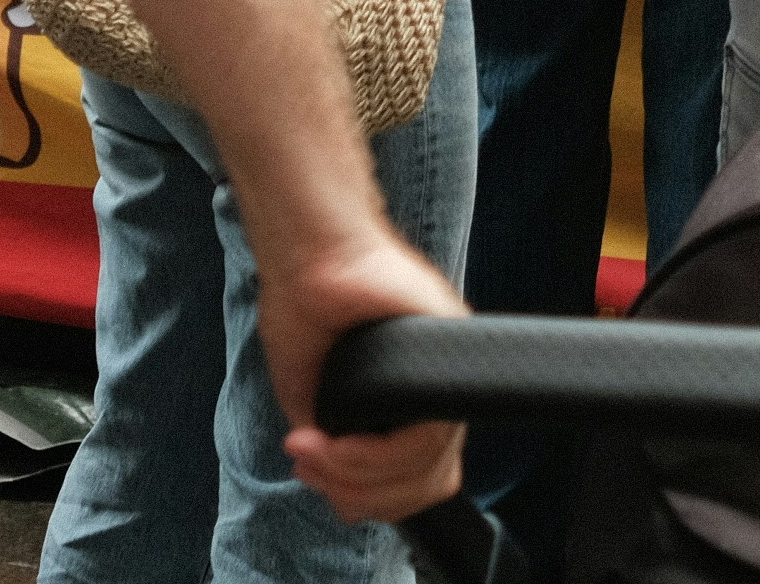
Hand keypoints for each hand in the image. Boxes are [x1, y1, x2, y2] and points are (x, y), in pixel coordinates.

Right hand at [259, 221, 470, 526]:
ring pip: (426, 471)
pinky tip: (337, 444)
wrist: (307, 255)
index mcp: (411, 405)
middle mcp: (437, 392)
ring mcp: (448, 373)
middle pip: (424, 488)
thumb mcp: (314, 402)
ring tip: (316, 452)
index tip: (313, 475)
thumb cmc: (307, 310)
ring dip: (357, 477)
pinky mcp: (452, 349)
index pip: (416, 483)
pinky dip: (375, 455)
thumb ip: (335, 452)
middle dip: (359, 496)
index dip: (366, 498)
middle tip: (311, 468)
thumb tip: (349, 504)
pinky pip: (430, 436)